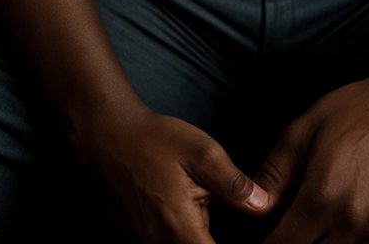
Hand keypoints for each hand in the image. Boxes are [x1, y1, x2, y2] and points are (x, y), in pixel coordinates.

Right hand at [79, 104, 269, 243]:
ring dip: (193, 238)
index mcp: (180, 229)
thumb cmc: (155, 140)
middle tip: (212, 211)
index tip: (246, 236)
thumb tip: (262, 206)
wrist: (106, 135)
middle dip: (209, 242)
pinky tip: (176, 214)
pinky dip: (172, 237)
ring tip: (196, 210)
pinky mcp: (129, 241)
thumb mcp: (203, 152)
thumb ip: (234, 184)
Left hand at [254, 68, 368, 243]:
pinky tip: (351, 217)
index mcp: (323, 197)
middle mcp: (353, 224)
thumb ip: (274, 173)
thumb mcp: (304, 130)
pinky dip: (356, 242)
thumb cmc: (357, 111)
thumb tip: (254, 208)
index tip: (267, 237)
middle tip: (294, 226)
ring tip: (321, 219)